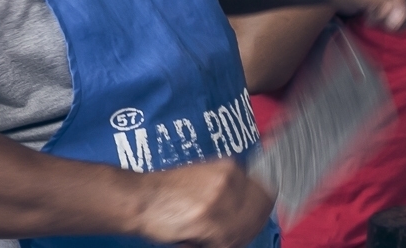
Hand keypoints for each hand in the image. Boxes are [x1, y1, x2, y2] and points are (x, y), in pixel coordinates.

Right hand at [133, 159, 275, 247]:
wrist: (139, 198)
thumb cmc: (166, 192)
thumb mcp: (203, 178)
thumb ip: (228, 188)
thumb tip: (248, 208)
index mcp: (230, 167)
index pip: (265, 191)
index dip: (260, 211)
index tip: (254, 220)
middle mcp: (229, 179)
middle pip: (259, 213)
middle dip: (248, 227)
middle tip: (226, 234)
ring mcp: (220, 200)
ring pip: (244, 231)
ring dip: (231, 239)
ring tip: (208, 237)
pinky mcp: (209, 221)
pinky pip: (227, 243)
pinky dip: (218, 246)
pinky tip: (201, 242)